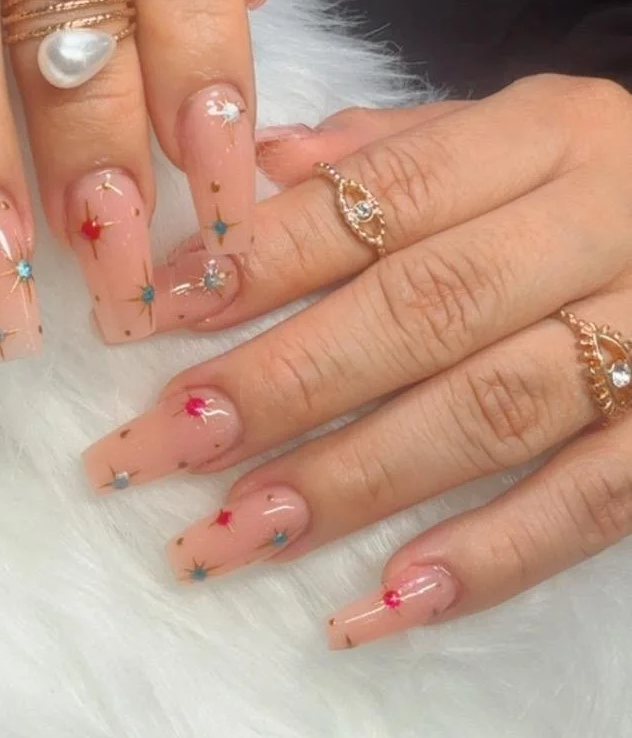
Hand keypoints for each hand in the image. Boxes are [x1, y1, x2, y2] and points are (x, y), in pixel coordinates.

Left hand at [83, 75, 631, 648]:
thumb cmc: (611, 190)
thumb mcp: (519, 135)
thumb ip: (393, 152)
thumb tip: (252, 172)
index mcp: (550, 132)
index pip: (384, 196)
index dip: (263, 258)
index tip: (150, 318)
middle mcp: (605, 221)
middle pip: (423, 307)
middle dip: (277, 384)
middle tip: (153, 448)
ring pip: (491, 411)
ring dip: (351, 482)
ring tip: (231, 536)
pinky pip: (592, 504)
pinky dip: (487, 559)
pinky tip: (380, 605)